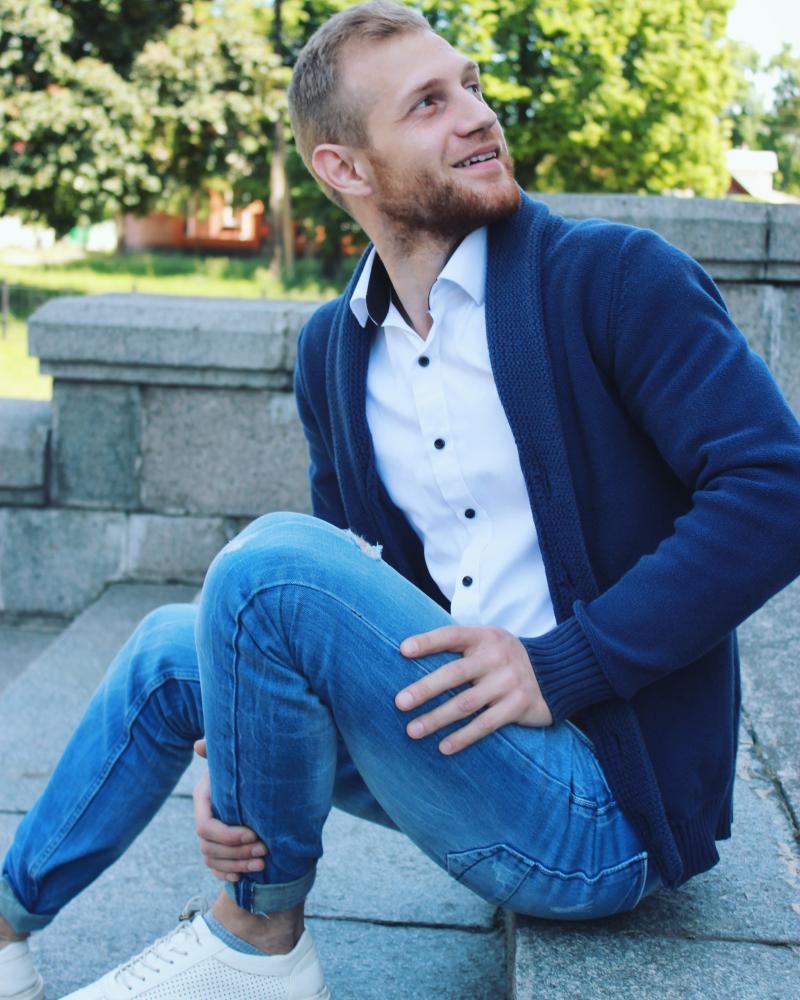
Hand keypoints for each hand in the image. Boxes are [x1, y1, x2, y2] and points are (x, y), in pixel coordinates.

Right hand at [192, 738, 266, 881]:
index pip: (205, 827)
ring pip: (212, 859)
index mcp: (203, 799)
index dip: (227, 835)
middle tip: (265, 850)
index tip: (253, 833)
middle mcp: (203, 818)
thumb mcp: (232, 756)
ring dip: (237, 865)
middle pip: (209, 847)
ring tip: (263, 864)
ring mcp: (208, 835)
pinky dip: (227, 874)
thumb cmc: (242, 762)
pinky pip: (214, 867)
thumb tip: (199, 744)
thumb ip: (218, 749)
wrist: (250, 775)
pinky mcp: (217, 846)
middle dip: (237, 853)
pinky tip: (243, 876)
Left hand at [395, 625, 551, 754]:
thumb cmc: (504, 658)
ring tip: (412, 730)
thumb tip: (409, 653)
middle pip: (454, 674)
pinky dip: (463, 737)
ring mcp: (508, 682)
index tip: (403, 650)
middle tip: (400, 702)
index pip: (452, 635)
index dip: (427, 642)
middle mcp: (496, 657)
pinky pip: (485, 724)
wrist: (555, 672)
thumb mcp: (488, 641)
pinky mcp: (518, 706)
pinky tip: (443, 747)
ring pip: (466, 704)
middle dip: (425, 689)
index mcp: (484, 637)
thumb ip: (459, 646)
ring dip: (436, 719)